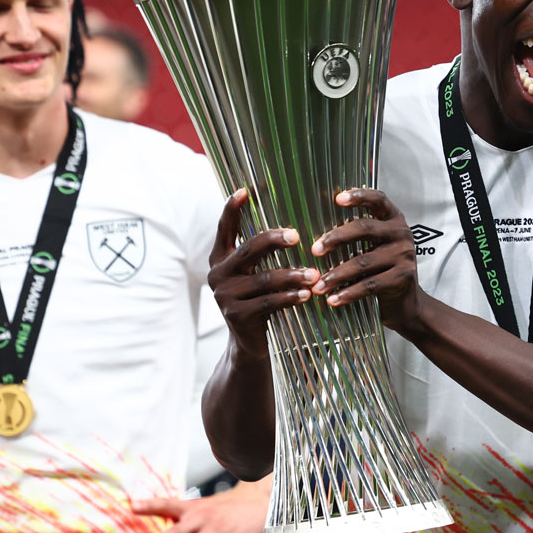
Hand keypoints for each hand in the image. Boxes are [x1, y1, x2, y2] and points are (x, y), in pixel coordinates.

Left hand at [133, 479, 268, 532]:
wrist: (258, 506)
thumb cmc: (227, 509)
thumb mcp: (203, 507)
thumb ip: (181, 515)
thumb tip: (155, 523)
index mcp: (193, 508)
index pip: (166, 504)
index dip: (148, 506)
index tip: (131, 506)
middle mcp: (201, 518)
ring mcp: (214, 532)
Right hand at [207, 189, 318, 358]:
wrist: (248, 343)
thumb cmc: (259, 299)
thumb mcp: (255, 274)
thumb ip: (261, 253)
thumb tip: (292, 224)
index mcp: (220, 258)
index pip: (225, 229)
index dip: (232, 209)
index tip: (244, 190)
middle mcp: (218, 274)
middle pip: (249, 250)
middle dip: (274, 240)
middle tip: (297, 236)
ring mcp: (225, 296)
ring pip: (264, 279)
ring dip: (293, 276)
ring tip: (315, 275)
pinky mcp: (236, 315)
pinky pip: (268, 302)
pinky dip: (290, 297)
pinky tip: (307, 295)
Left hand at [309, 188, 422, 330]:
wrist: (406, 301)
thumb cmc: (383, 269)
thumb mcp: (376, 246)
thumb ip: (358, 235)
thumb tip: (317, 234)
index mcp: (394, 220)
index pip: (379, 200)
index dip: (359, 196)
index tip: (337, 199)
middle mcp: (401, 234)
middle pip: (365, 228)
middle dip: (336, 238)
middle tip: (315, 250)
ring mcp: (404, 256)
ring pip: (363, 261)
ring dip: (337, 274)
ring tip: (318, 285)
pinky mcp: (402, 278)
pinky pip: (369, 284)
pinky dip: (348, 293)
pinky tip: (333, 300)